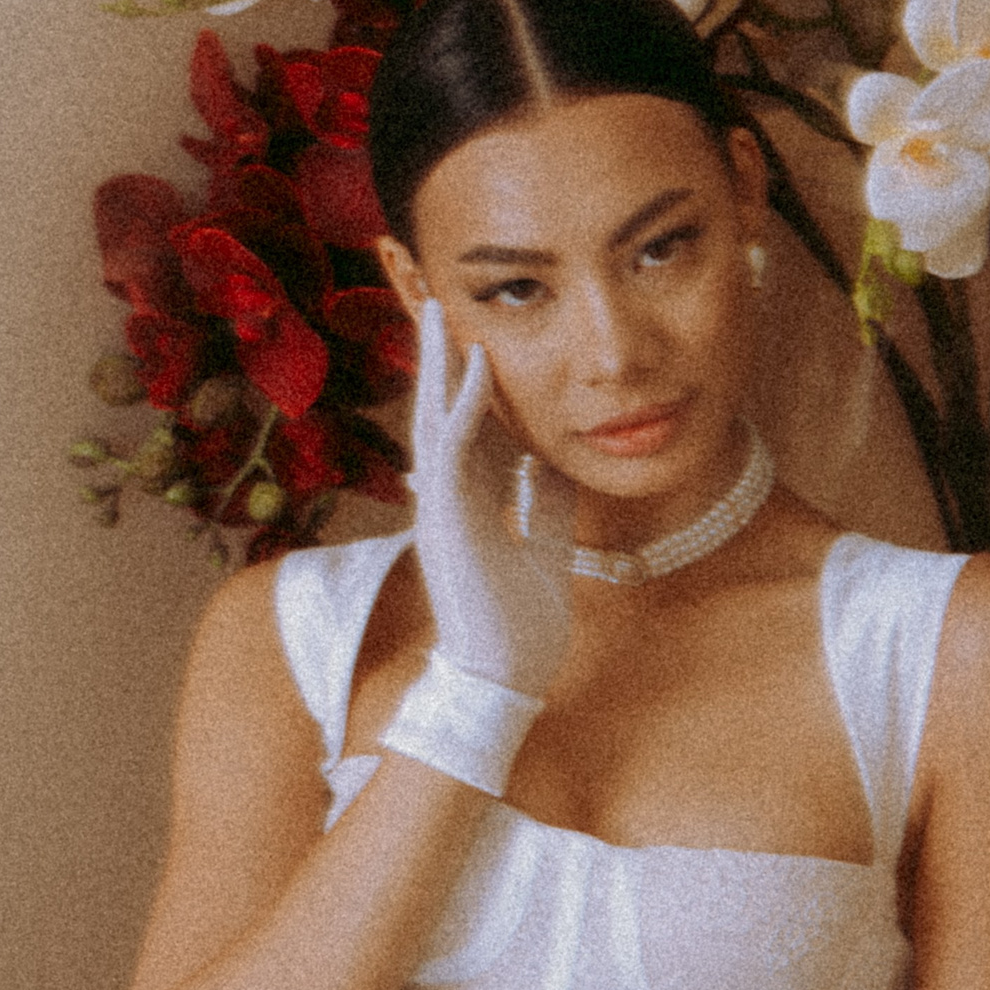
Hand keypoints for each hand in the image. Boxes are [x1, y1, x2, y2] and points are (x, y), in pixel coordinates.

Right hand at [406, 297, 572, 702]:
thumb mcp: (548, 549)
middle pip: (441, 416)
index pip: (473, 434)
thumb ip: (547, 506)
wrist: (506, 680)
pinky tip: (476, 362)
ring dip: (436, 365)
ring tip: (439, 313)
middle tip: (439, 309)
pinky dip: (464, 402)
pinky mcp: (445, 517)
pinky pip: (450, 446)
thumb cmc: (523, 627)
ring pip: (432, 420)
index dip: (481, 389)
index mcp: (471, 507)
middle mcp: (448, 500)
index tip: (488, 343)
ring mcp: (440, 507)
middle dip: (440, 363)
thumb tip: (557, 462)